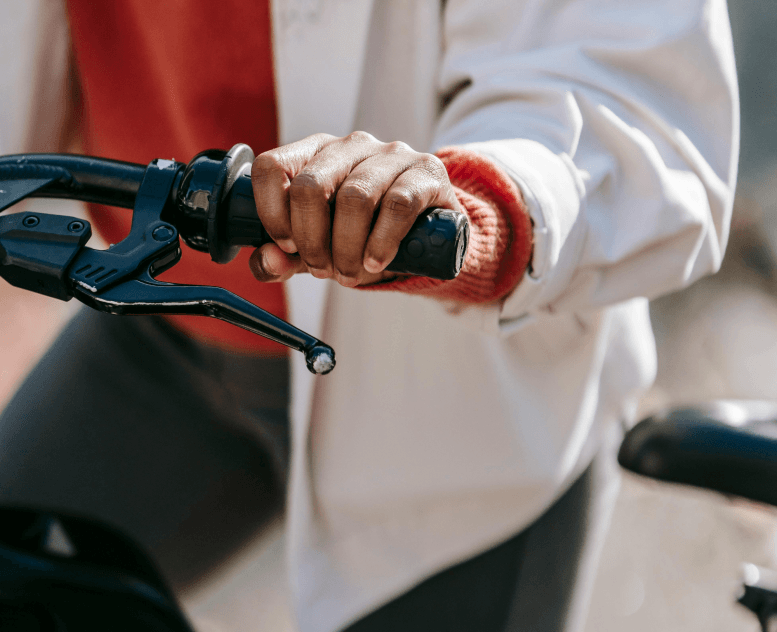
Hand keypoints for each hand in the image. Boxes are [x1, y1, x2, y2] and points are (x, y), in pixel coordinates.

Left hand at [248, 132, 460, 286]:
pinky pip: (398, 204)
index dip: (271, 212)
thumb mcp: (322, 247)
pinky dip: (381, 242)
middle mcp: (350, 146)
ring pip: (355, 197)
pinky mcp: (426, 173)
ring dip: (347, 247)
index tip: (287, 246)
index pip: (272, 167)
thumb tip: (267, 262)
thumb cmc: (367, 235)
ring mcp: (391, 155)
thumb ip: (287, 257)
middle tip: (323, 270)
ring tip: (350, 272)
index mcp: (315, 154)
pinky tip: (376, 261)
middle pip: (310, 186)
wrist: (430, 236)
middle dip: (312, 240)